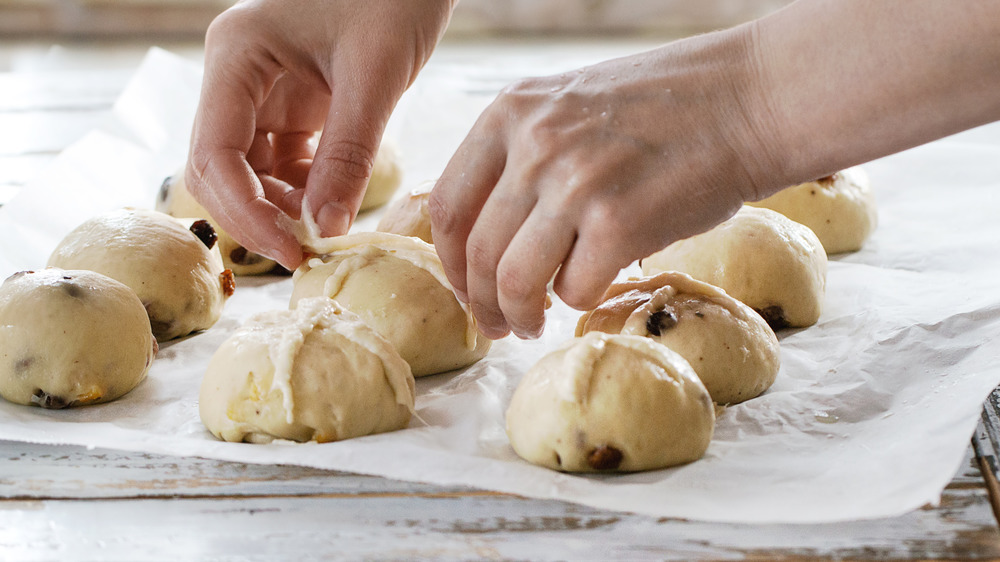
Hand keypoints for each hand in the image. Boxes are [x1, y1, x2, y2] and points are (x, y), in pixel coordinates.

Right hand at [186, 0, 453, 268]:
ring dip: (281, 208)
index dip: (245, 212)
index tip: (290, 250)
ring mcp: (262, 92)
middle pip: (218, 168)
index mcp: (237, 55)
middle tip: (304, 253)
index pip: (214, 153)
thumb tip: (327, 229)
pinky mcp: (293, 106)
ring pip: (250, 172)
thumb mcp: (375, 73)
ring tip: (326, 229)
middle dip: (256, 215)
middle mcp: (237, 76)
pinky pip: (283, 162)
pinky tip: (333, 204)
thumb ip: (350, 152)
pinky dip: (303, 191)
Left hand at [430, 28, 777, 339]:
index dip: (450, 263)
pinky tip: (590, 291)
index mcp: (509, 112)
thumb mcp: (568, 106)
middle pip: (475, 252)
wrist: (748, 99)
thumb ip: (521, 157)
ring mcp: (574, 183)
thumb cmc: (664, 109)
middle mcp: (534, 144)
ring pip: (514, 280)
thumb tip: (486, 236)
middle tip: (498, 325)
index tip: (466, 288)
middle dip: (481, 303)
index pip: (446, 206)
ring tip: (532, 325)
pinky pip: (575, 289)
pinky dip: (578, 300)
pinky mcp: (620, 222)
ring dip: (519, 316)